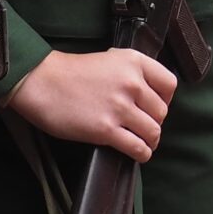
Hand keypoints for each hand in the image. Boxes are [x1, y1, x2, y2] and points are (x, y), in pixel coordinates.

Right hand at [7, 48, 176, 160]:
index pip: (169, 84)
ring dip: (150, 140)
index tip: (155, 106)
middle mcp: (131, 82)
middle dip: (154, 122)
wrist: (43, 83)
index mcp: (133, 62)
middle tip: (143, 126)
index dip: (165, 99)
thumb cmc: (71, 72)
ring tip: (142, 142)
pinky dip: (142, 154)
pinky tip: (137, 153)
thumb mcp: (109, 59)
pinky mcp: (106, 129)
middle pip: (161, 111)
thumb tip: (147, 92)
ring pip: (153, 131)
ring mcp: (120, 107)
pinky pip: (137, 147)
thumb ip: (131, 72)